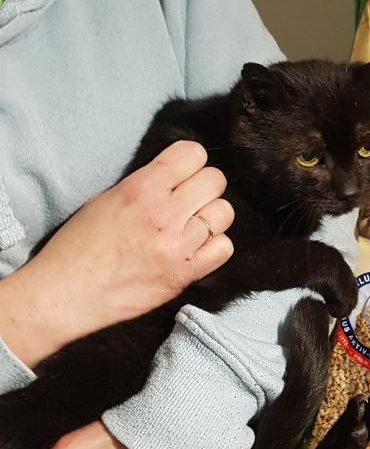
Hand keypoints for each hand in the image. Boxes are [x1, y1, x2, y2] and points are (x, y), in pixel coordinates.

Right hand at [0, 141, 234, 366]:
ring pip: (225, 213)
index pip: (193, 154)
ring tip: (191, 226)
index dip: (191, 161)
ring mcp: (179, 245)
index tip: (184, 171)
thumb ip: (146, 184)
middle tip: (189, 199)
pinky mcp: (186, 273)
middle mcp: (164, 213)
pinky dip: (215, 247)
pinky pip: (225, 248)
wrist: (65, 295)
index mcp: (142, 189)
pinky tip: (195, 249)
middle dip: (204, 186)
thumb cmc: (78, 246)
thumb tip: (175, 177)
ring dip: (211, 216)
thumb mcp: (106, 198)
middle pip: (215, 180)